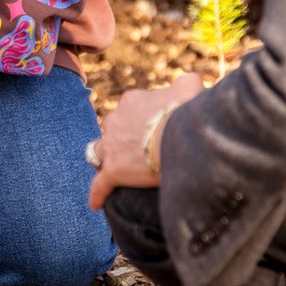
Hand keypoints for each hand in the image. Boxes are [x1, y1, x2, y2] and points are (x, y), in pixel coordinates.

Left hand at [88, 73, 204, 210]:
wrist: (181, 136)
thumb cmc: (187, 112)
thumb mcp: (190, 88)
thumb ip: (187, 82)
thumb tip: (190, 82)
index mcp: (132, 101)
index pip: (131, 107)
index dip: (141, 117)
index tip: (152, 126)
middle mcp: (116, 120)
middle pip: (113, 128)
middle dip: (120, 136)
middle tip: (136, 148)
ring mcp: (112, 146)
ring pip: (101, 151)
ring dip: (106, 158)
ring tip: (113, 167)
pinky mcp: (113, 171)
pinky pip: (100, 184)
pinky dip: (98, 193)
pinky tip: (95, 203)